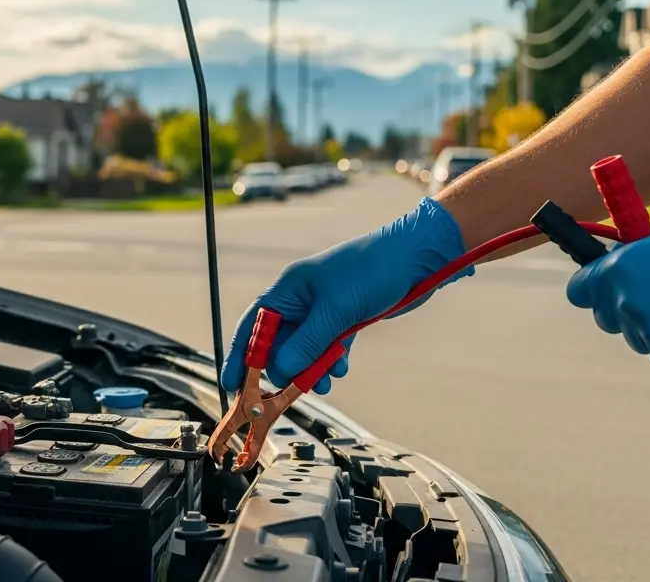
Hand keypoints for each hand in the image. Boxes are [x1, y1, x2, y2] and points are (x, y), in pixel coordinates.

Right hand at [221, 197, 471, 393]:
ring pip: (304, 350)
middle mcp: (301, 300)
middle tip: (291, 391)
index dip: (241, 356)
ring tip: (325, 380)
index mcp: (289, 289)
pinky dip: (330, 361)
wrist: (417, 258)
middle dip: (284, 368)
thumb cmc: (373, 270)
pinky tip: (340, 367)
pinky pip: (326, 348)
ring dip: (311, 368)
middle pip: (278, 343)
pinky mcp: (343, 319)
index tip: (233, 384)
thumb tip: (281, 372)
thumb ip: (307, 344)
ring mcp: (322, 311)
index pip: (254, 326)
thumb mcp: (336, 311)